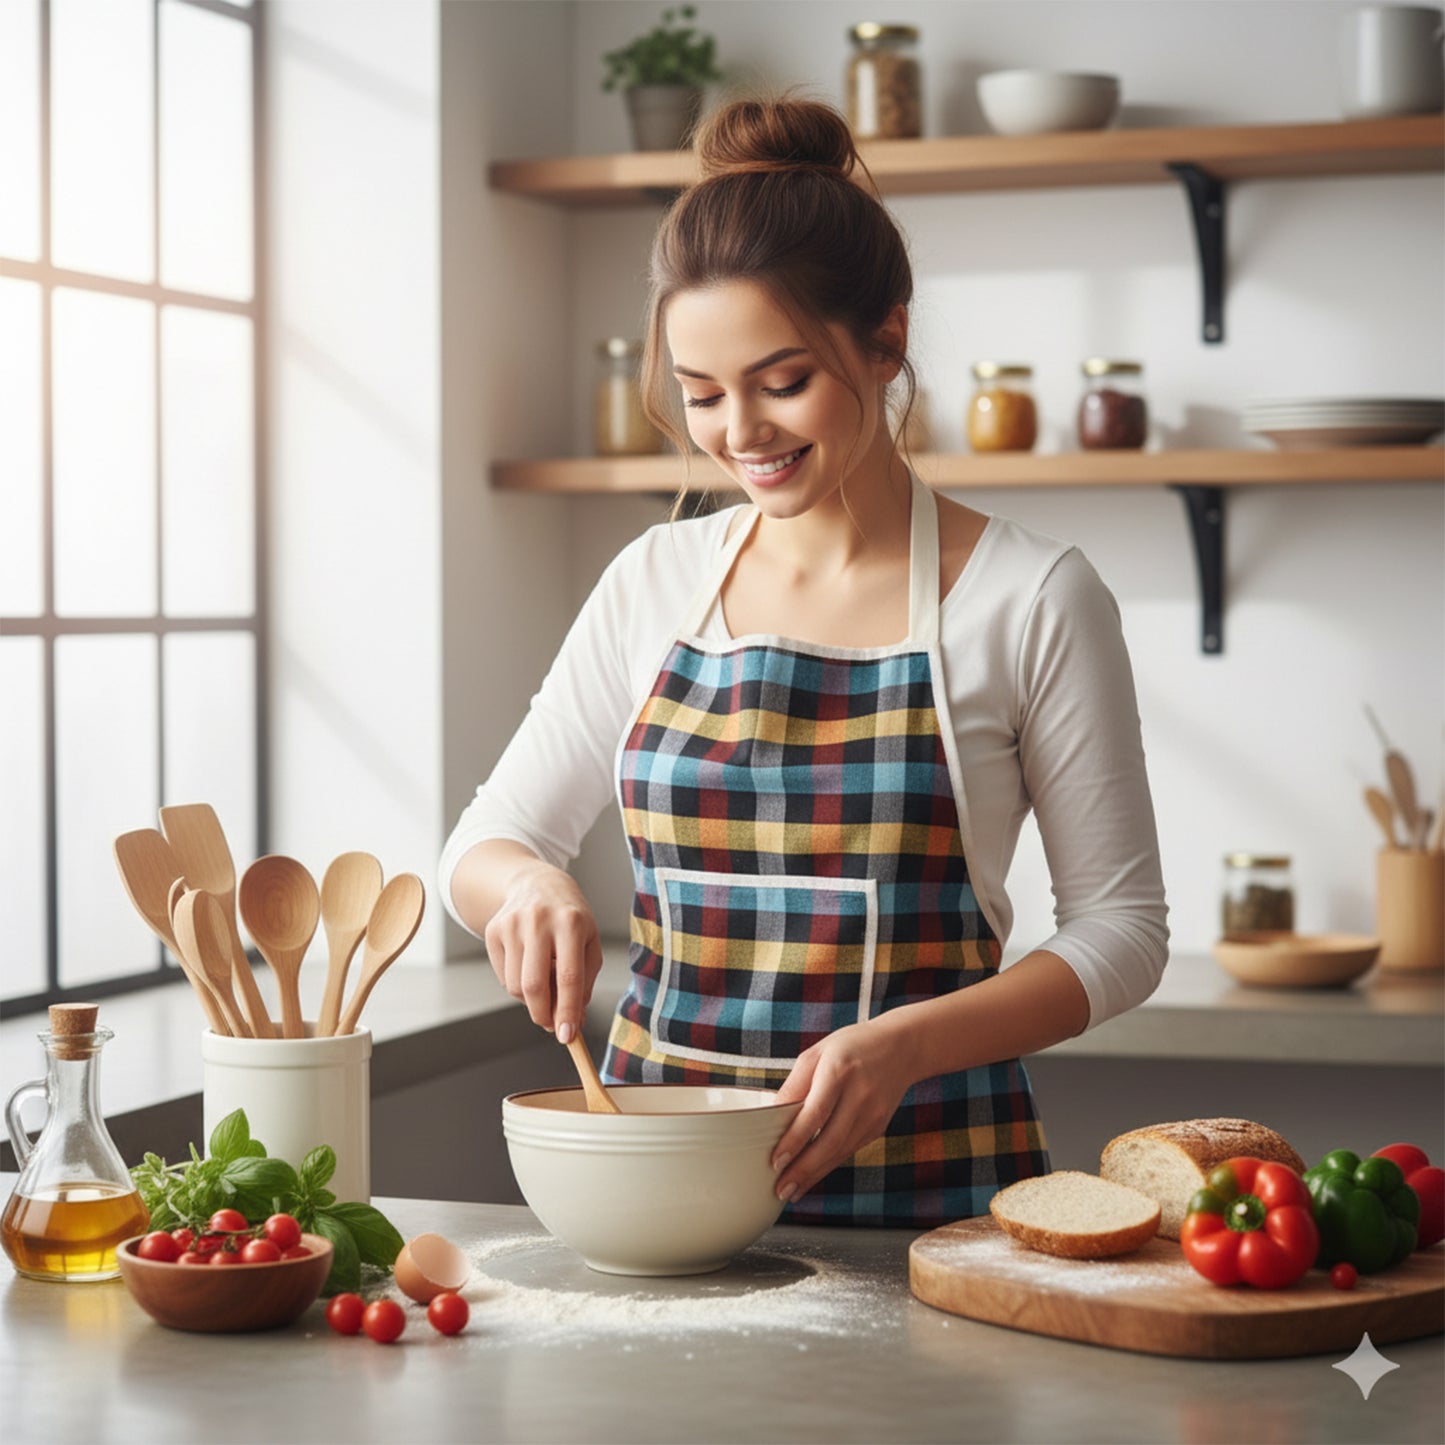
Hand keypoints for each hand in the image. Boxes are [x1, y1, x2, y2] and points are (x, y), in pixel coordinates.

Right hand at [483, 862, 602, 1042]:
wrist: (537, 884)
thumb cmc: (570, 919)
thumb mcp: (589, 943)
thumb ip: (584, 981)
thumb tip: (571, 1021)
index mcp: (571, 922)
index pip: (568, 976)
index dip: (567, 1011)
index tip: (566, 1036)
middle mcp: (539, 921)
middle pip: (534, 985)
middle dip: (543, 1015)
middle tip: (551, 1024)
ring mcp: (512, 924)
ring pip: (516, 986)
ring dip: (531, 1000)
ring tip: (545, 985)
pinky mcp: (493, 930)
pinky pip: (503, 977)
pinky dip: (518, 985)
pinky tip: (529, 967)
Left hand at [769, 1019, 916, 1204]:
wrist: (902, 1048)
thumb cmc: (851, 1047)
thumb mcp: (818, 1053)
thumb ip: (795, 1084)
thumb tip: (771, 1115)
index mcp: (840, 1070)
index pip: (815, 1112)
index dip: (795, 1140)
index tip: (776, 1161)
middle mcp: (860, 1095)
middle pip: (830, 1140)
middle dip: (803, 1170)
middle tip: (780, 1190)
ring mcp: (873, 1114)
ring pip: (841, 1152)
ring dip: (815, 1175)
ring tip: (791, 1191)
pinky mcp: (878, 1127)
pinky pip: (849, 1150)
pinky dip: (829, 1165)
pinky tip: (812, 1176)